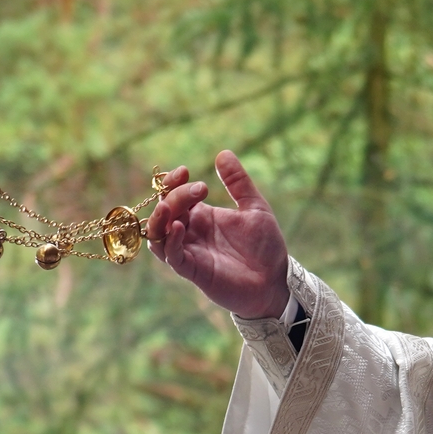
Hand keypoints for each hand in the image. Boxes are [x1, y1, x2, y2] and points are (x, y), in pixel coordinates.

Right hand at [147, 151, 290, 319]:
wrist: (276, 280)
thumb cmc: (265, 247)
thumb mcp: (255, 207)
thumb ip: (238, 182)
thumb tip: (223, 153)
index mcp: (201, 216)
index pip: (173, 195)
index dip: (171, 182)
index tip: (183, 170)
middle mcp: (190, 233)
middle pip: (164, 211)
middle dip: (174, 196)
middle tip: (201, 189)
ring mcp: (190, 252)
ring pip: (157, 235)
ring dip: (159, 219)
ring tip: (170, 207)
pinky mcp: (193, 271)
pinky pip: (172, 257)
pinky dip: (171, 242)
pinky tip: (181, 227)